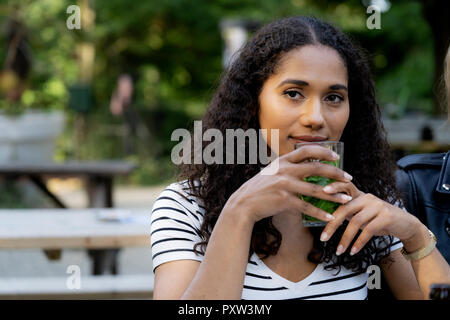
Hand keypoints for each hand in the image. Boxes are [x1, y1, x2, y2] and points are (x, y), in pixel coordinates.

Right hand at [224, 145, 353, 224]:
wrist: (243, 203)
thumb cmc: (259, 189)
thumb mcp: (271, 172)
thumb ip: (287, 168)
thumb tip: (304, 166)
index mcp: (283, 161)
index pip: (307, 150)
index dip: (324, 152)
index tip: (336, 157)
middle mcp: (285, 170)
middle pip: (317, 168)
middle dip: (336, 173)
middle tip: (348, 178)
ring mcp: (285, 185)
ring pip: (316, 189)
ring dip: (334, 195)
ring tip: (346, 199)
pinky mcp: (284, 200)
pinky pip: (307, 207)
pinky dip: (320, 213)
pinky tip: (330, 217)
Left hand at [320, 181, 419, 255]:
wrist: (407, 225)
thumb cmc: (381, 220)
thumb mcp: (365, 213)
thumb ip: (350, 212)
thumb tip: (329, 219)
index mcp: (361, 195)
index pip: (345, 187)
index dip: (334, 187)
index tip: (322, 191)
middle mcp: (368, 197)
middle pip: (345, 209)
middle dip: (332, 225)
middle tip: (323, 238)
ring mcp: (378, 206)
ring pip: (355, 222)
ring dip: (345, 239)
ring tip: (339, 250)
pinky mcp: (387, 216)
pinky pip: (368, 231)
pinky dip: (358, 242)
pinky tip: (353, 251)